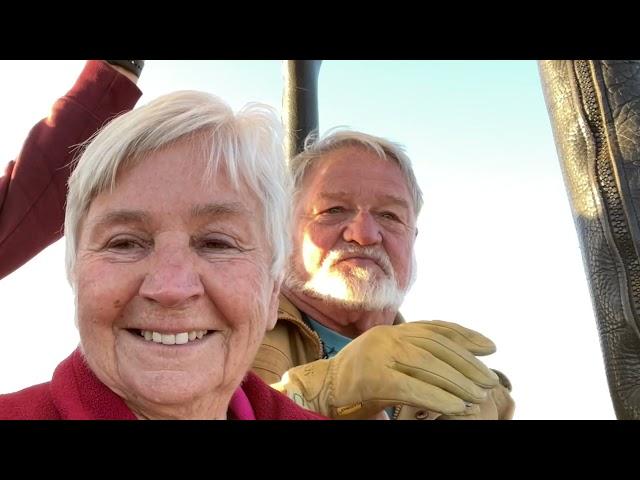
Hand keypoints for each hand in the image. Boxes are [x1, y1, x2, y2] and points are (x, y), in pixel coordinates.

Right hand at [272, 320, 499, 418]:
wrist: (318, 393)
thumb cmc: (357, 383)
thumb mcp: (388, 361)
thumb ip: (412, 356)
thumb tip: (452, 363)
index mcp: (391, 330)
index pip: (435, 328)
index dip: (464, 335)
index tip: (490, 346)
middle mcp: (385, 336)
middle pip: (436, 347)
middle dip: (467, 363)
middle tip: (490, 379)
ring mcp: (376, 355)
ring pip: (427, 365)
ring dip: (458, 382)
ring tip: (480, 395)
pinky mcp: (371, 378)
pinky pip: (411, 388)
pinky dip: (438, 398)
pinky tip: (457, 407)